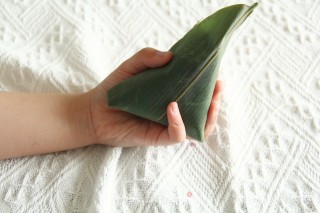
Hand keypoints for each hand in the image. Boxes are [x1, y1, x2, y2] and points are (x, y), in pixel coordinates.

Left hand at [86, 48, 222, 146]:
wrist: (94, 111)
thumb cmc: (113, 89)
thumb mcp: (131, 66)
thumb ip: (148, 57)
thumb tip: (171, 55)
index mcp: (170, 94)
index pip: (196, 91)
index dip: (208, 83)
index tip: (215, 71)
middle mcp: (173, 111)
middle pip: (203, 110)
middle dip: (215, 98)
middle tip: (219, 84)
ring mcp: (166, 125)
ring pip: (197, 126)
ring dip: (208, 114)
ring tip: (211, 98)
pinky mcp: (157, 137)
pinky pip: (177, 134)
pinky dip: (179, 122)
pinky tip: (173, 106)